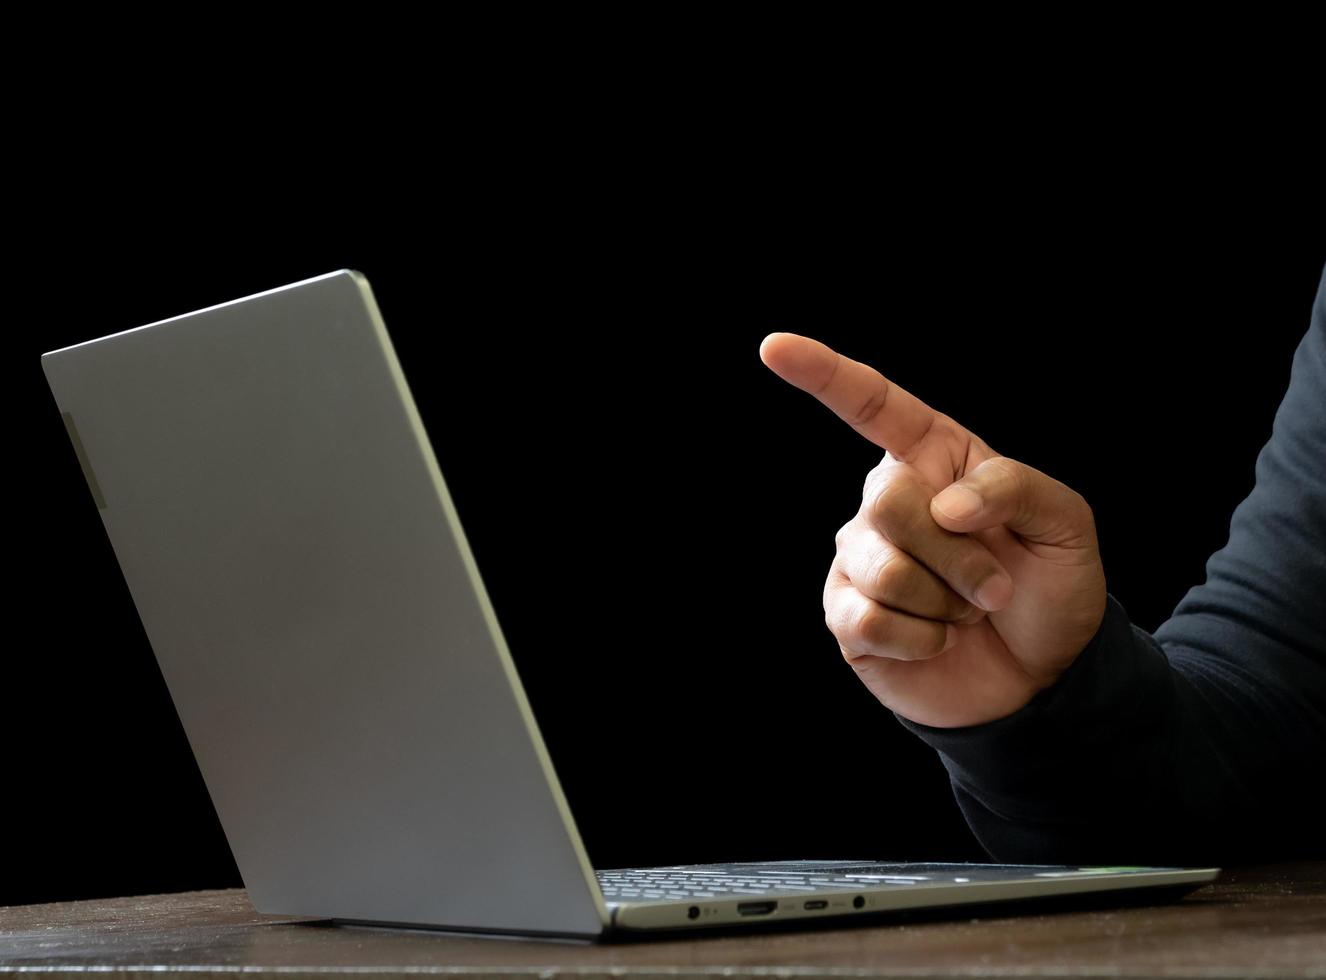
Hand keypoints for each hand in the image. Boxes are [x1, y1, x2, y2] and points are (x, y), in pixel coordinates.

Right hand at [759, 332, 1106, 727]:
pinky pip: (867, 619)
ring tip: (966, 613)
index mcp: (931, 457)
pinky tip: (937, 642)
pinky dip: (920, 639)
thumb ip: (1013, 489)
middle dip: (957, 554)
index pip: (870, 404)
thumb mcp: (1065, 525)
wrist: (1044, 674)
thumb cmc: (1049, 587)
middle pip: (888, 502)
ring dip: (946, 602)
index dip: (822, 373)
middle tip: (992, 588)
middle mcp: (885, 500)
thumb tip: (943, 505)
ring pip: (884, 567)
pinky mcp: (846, 616)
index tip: (773, 347)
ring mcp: (859, 558)